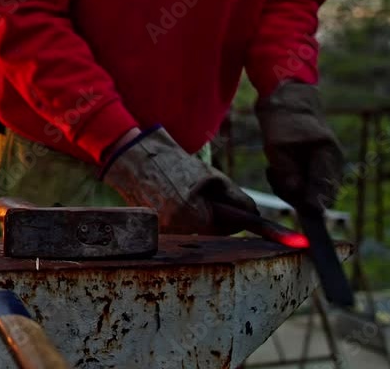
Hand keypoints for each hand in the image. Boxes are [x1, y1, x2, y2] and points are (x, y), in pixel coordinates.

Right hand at [98, 126, 258, 234]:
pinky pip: (178, 227)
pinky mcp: (154, 228)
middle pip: (209, 231)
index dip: (233, 218)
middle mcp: (176, 228)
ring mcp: (162, 230)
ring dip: (198, 216)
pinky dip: (182, 216)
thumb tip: (254, 213)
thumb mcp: (210, 176)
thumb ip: (235, 197)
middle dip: (214, 216)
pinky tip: (174, 198)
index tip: (240, 213)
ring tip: (188, 193)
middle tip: (208, 195)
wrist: (135, 159)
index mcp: (192, 215)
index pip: (225, 228)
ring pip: (194, 230)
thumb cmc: (172, 163)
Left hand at [256, 82, 343, 213]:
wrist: (287, 97)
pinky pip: (307, 182)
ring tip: (274, 170)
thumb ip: (288, 174)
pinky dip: (291, 181)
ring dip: (291, 188)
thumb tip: (299, 199)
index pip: (326, 191)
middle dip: (297, 195)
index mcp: (328, 154)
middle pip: (321, 195)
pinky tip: (277, 170)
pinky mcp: (317, 163)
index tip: (302, 213)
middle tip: (276, 178)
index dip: (313, 205)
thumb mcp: (277, 147)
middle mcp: (333, 161)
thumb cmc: (282, 119)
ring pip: (312, 190)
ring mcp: (327, 162)